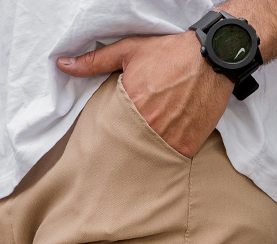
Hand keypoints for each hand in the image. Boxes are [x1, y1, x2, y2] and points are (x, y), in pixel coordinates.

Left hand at [58, 31, 233, 157]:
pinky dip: (167, 153)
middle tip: (129, 141)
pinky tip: (167, 141)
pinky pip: (171, 159)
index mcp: (132, 105)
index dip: (110, 133)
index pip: (110, 131)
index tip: (111, 133)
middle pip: (128, 147)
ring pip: (148, 156)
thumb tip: (63, 64)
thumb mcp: (130, 51)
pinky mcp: (187, 147)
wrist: (214, 57)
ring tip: (149, 140)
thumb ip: (95, 61)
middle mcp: (150, 125)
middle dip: (127, 145)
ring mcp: (170, 139)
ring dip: (146, 152)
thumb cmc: (171, 52)